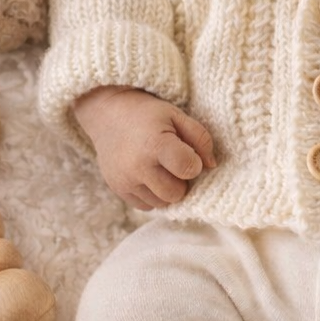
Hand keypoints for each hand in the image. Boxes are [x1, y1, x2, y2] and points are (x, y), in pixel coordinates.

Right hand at [72, 86, 216, 209]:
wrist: (108, 114)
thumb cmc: (147, 114)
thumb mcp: (177, 116)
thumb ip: (200, 138)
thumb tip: (211, 165)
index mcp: (155, 145)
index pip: (188, 169)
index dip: (194, 163)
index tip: (188, 153)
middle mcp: (138, 167)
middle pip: (176, 193)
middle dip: (181, 181)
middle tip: (174, 162)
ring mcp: (125, 181)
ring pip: (162, 203)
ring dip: (167, 189)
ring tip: (160, 168)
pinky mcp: (118, 190)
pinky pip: (146, 206)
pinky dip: (152, 194)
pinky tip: (148, 175)